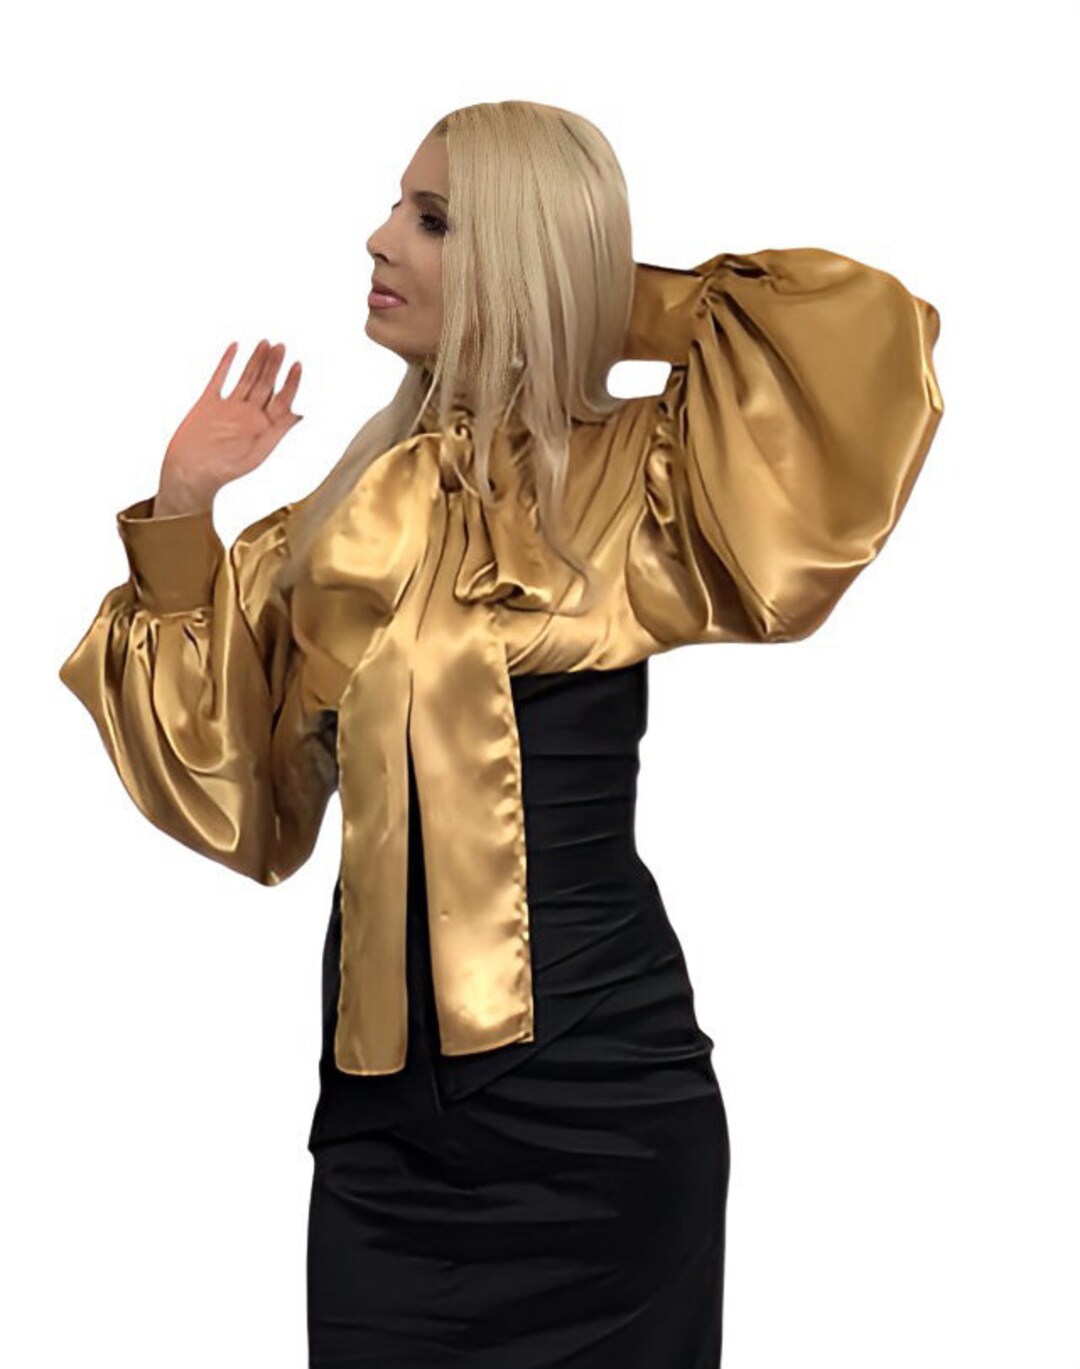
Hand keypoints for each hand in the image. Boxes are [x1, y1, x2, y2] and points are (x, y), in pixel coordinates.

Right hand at [154, 340, 303, 514]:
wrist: (190, 472)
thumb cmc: (225, 470)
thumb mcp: (258, 451)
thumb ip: (278, 430)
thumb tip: (300, 414)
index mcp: (263, 427)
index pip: (282, 399)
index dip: (291, 382)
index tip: (298, 364)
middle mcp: (248, 415)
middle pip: (265, 385)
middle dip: (274, 366)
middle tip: (282, 346)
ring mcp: (228, 407)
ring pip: (246, 378)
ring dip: (256, 361)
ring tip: (266, 343)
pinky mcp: (208, 403)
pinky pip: (219, 378)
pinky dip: (227, 363)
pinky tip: (235, 347)